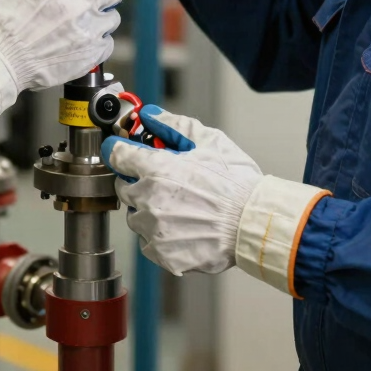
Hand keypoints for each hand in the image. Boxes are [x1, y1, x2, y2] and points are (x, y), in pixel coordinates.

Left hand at [100, 105, 261, 275]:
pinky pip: (148, 242)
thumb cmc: (235, 182)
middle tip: (163, 181)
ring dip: (147, 210)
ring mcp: (154, 229)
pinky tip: (181, 227)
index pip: (115, 155)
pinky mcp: (163, 254)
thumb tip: (151, 116)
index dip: (120, 151)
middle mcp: (148, 199)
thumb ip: (173, 125)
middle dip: (137, 181)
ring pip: (135, 216)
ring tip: (178, 207)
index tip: (124, 152)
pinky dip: (159, 236)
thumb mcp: (208, 141)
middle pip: (123, 187)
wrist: (255, 223)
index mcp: (156, 168)